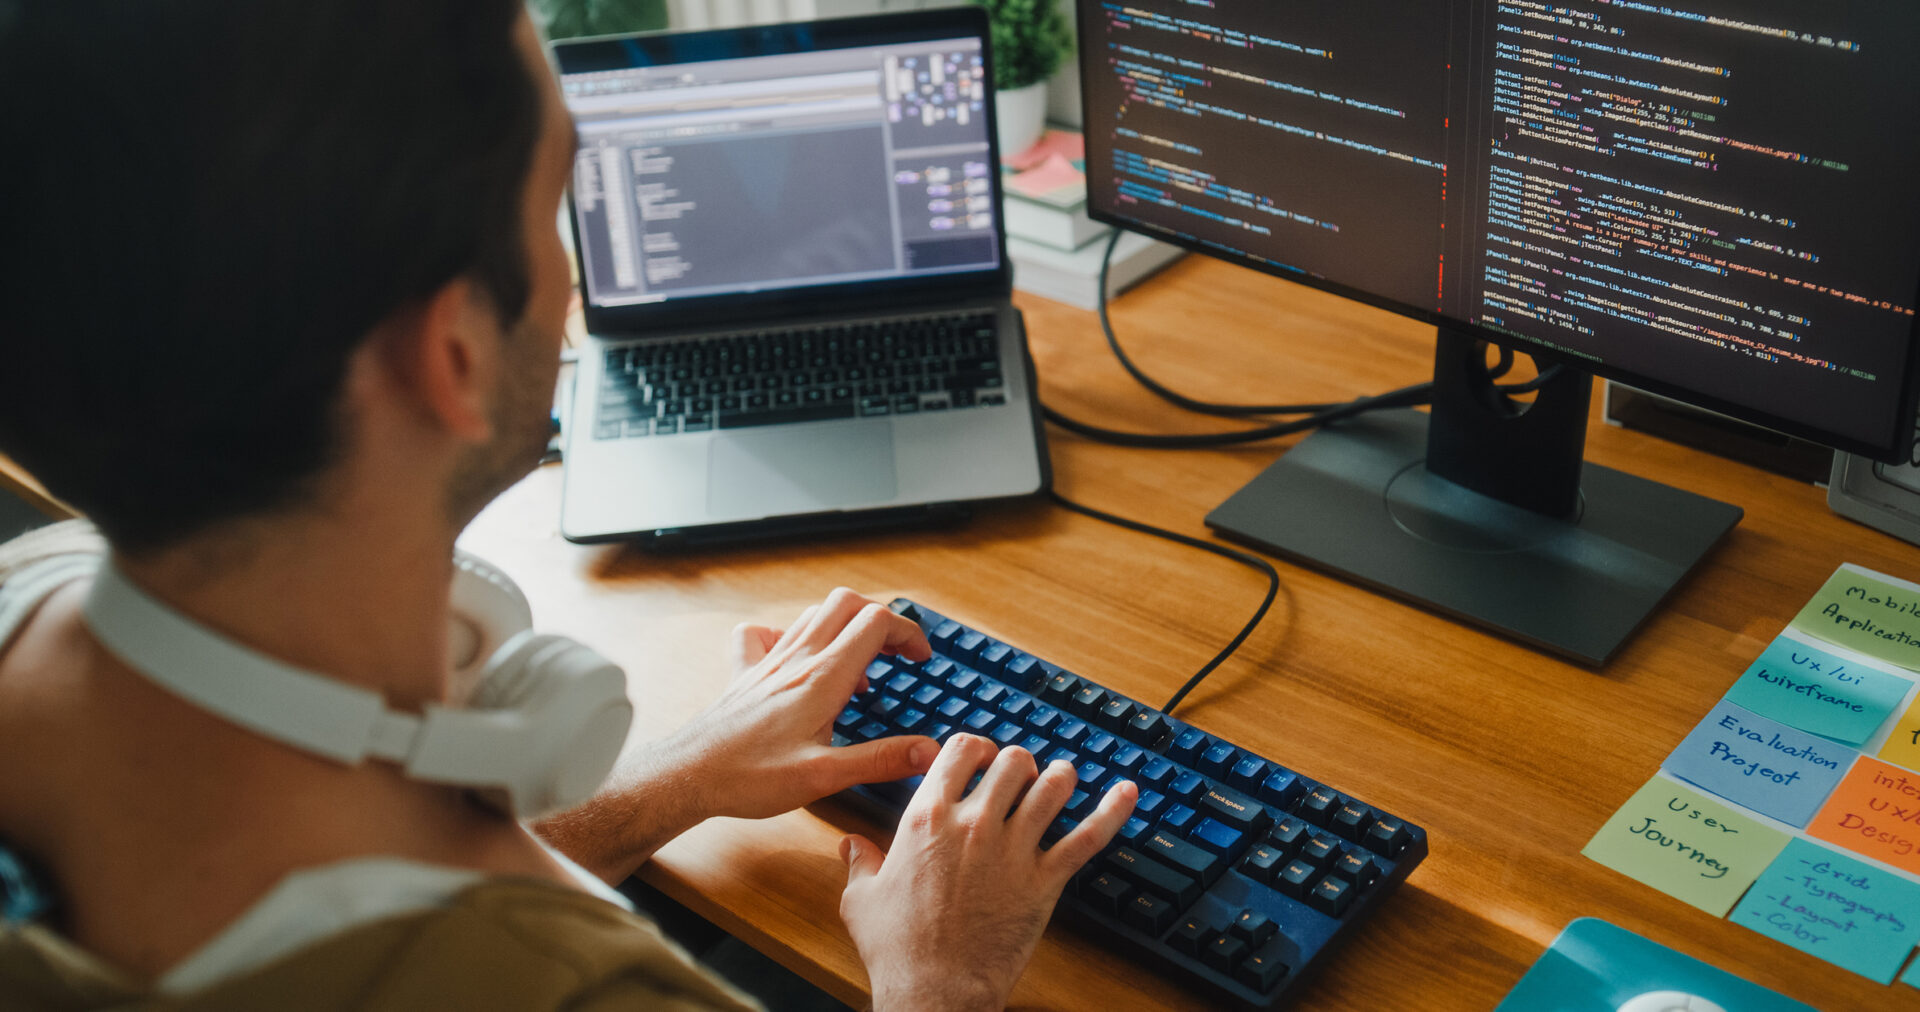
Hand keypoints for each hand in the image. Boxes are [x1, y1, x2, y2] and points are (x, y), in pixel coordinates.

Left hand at [676, 587, 939, 818]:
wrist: (689, 775)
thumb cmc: (750, 776)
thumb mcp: (825, 776)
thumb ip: (880, 760)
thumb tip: (929, 751)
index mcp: (822, 678)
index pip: (876, 623)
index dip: (908, 633)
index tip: (921, 659)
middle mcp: (796, 659)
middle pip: (847, 603)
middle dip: (881, 619)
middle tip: (896, 654)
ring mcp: (768, 661)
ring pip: (813, 615)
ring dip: (844, 625)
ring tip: (859, 663)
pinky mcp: (745, 672)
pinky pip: (765, 633)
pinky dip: (788, 634)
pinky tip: (795, 658)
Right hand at [839, 734, 1138, 1011]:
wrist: (934, 991)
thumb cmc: (897, 949)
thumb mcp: (861, 899)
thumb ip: (859, 862)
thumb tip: (850, 845)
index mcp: (927, 818)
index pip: (961, 751)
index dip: (976, 747)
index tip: (981, 757)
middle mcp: (974, 824)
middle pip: (1012, 761)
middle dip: (1019, 763)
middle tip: (1021, 775)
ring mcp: (1013, 850)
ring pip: (1052, 787)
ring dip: (1060, 778)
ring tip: (1062, 780)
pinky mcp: (1045, 880)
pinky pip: (1089, 837)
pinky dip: (1113, 811)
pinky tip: (1128, 793)